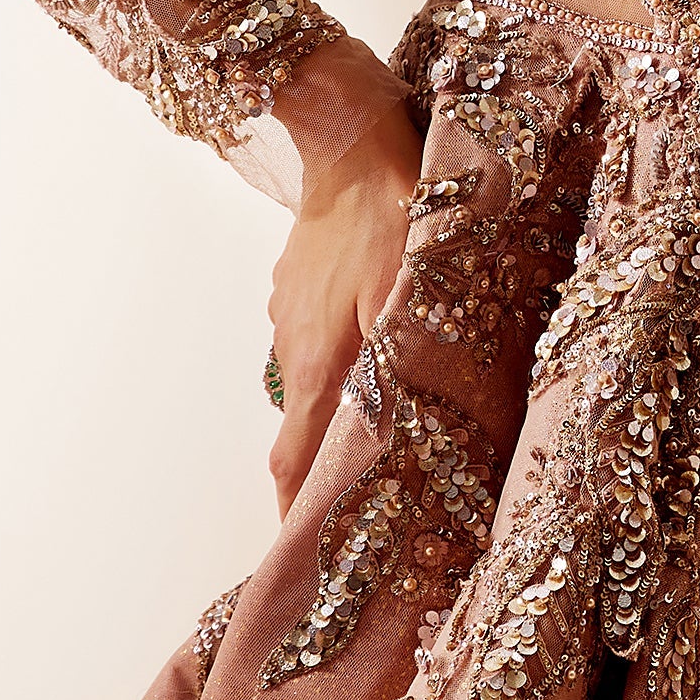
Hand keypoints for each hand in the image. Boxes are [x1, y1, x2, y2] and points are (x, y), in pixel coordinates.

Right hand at [264, 86, 423, 514]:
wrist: (349, 135)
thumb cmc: (393, 210)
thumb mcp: (409, 291)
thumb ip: (399, 361)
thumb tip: (393, 428)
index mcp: (320, 364)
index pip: (294, 465)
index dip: (293, 519)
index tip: (294, 564)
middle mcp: (295, 350)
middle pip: (300, 432)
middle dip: (317, 475)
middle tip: (351, 507)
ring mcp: (290, 316)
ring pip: (311, 382)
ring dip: (334, 411)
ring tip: (372, 428)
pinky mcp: (297, 287)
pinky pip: (315, 338)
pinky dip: (337, 359)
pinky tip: (369, 346)